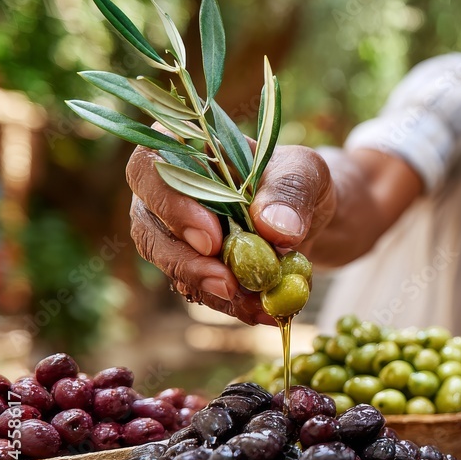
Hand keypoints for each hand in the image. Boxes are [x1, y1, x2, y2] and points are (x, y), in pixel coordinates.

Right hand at [126, 142, 335, 324]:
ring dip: (211, 290)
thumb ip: (290, 192)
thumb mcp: (306, 172)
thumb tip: (272, 230)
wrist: (312, 218)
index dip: (171, 205)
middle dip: (186, 262)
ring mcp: (174, 232)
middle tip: (229, 284)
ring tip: (258, 305)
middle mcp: (166, 191)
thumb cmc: (300, 181)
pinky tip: (263, 311)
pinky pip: (200, 290)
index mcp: (184, 148)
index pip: (150, 168)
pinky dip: (231, 305)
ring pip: (171, 265)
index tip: (211, 238)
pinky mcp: (193, 266)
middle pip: (148, 227)